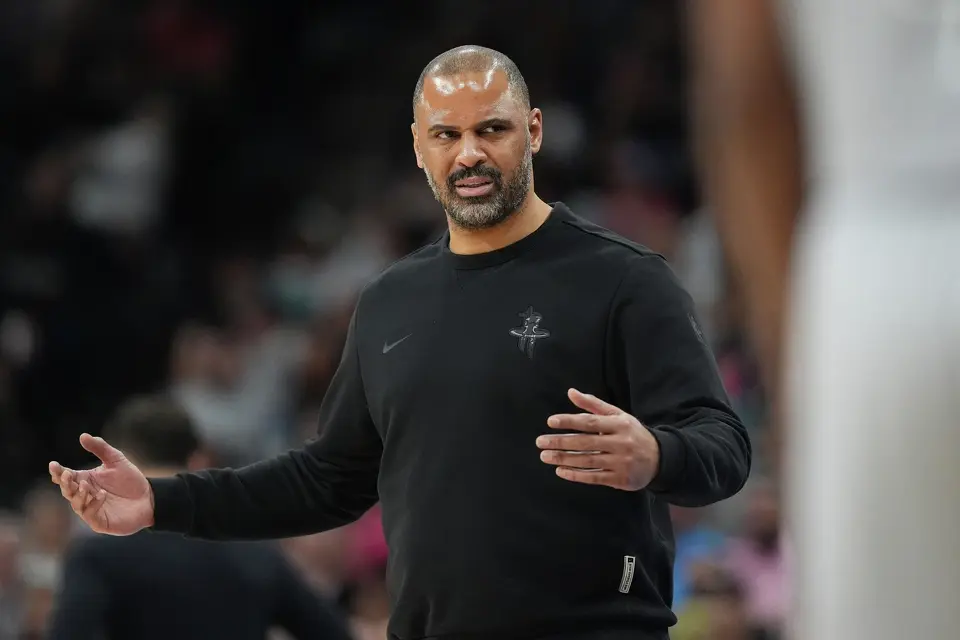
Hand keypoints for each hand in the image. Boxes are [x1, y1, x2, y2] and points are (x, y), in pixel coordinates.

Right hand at [49, 433, 153, 534]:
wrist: (149, 497)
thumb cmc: (130, 480)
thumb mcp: (116, 460)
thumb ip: (100, 448)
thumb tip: (83, 436)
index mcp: (85, 480)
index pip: (67, 477)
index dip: (58, 472)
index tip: (53, 465)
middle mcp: (84, 496)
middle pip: (67, 491)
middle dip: (65, 483)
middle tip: (67, 474)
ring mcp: (91, 510)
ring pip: (76, 504)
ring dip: (79, 494)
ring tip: (86, 484)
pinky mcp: (100, 522)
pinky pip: (90, 515)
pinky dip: (93, 504)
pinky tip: (102, 495)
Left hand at [536, 388, 659, 490]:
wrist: (660, 458)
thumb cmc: (632, 433)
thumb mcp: (617, 415)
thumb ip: (593, 405)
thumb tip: (570, 392)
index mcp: (620, 424)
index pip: (591, 422)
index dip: (570, 421)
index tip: (551, 422)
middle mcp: (621, 443)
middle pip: (586, 442)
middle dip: (561, 442)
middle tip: (540, 442)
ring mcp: (620, 463)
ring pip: (588, 461)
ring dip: (564, 459)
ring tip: (545, 456)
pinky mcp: (620, 479)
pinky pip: (594, 478)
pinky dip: (576, 475)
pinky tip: (560, 471)